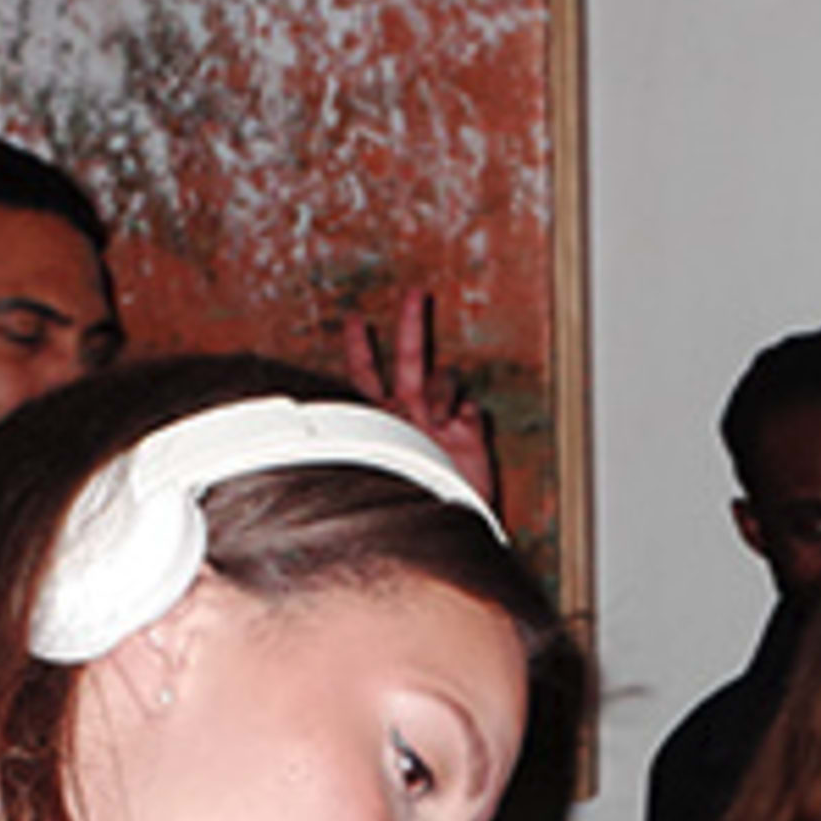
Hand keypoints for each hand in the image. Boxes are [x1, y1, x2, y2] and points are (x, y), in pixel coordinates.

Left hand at [342, 288, 499, 514]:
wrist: (444, 527)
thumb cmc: (405, 501)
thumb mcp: (375, 464)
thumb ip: (364, 437)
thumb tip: (350, 418)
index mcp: (380, 418)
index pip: (367, 375)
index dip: (361, 347)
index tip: (356, 319)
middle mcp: (410, 412)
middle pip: (410, 358)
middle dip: (413, 324)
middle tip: (416, 293)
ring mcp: (442, 420)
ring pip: (445, 378)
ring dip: (439, 393)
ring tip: (436, 422)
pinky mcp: (470, 432)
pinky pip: (470, 406)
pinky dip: (463, 414)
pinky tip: (458, 431)